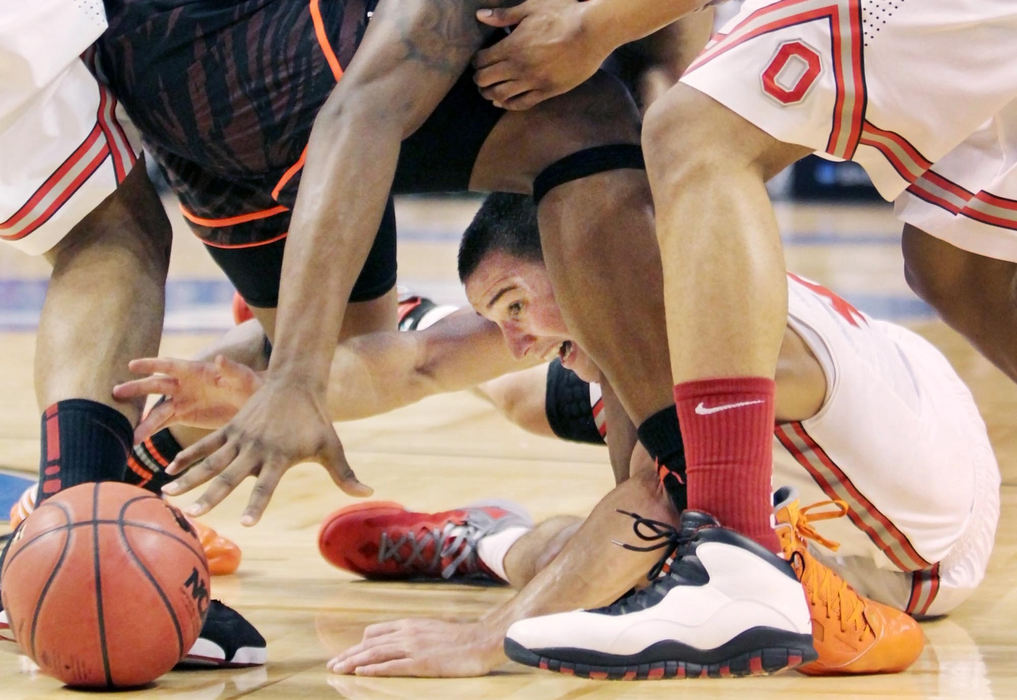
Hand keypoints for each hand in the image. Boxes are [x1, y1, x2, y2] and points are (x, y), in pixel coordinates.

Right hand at [112, 355, 262, 441]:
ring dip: (141, 420)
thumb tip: (221, 358)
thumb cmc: (250, 385)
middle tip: (115, 392)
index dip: (151, 364)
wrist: (253, 403)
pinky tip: (135, 441)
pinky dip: (149, 431)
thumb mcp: (243, 377)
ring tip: (128, 434)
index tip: (132, 365)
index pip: (169, 365)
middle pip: (156, 385)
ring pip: (156, 409)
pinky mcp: (184, 415)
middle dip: (137, 389)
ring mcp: (181, 400)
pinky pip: (162, 423)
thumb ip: (232, 369)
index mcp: (195, 370)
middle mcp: (184, 384)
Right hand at [161, 377, 370, 524]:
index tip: (246, 523)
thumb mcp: (332, 447)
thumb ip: (345, 475)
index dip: (257, 504)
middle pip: (229, 476)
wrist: (297, 382)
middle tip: (191, 514)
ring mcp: (240, 437)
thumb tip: (368, 494)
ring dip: (189, 478)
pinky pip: (206, 444)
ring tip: (167, 494)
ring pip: (210, 461)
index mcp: (279, 456)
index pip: (267, 486)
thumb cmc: (316, 420)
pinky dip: (188, 456)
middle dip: (210, 497)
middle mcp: (255, 448)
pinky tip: (169, 469)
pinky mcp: (231, 428)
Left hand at [328, 619, 504, 676]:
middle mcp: (407, 633)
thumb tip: (400, 641)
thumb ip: (414, 633)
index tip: (348, 653)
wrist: (481, 640)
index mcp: (410, 624)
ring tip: (337, 670)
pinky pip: (391, 666)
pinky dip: (373, 669)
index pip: (375, 632)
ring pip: (375, 654)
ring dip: (352, 662)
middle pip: (369, 644)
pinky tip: (360, 674)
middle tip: (332, 665)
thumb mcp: (433, 629)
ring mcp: (413, 647)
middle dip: (348, 655)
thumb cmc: (461, 638)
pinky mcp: (421, 663)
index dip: (358, 644)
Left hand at [473, 0, 611, 109]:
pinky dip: (509, 104)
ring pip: (501, 95)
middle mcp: (518, 67)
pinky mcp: (547, 91)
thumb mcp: (532, 8)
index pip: (482, 61)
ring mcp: (532, 82)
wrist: (591, 33)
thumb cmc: (563, 16)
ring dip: (490, 94)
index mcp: (512, 47)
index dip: (477, 61)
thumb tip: (480, 16)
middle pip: (486, 80)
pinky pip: (522, 103)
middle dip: (479, 79)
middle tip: (480, 77)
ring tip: (488, 91)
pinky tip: (504, 102)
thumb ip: (504, 15)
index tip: (479, 60)